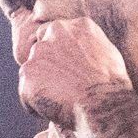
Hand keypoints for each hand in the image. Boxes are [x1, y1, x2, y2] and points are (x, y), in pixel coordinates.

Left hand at [16, 15, 133, 129]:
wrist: (102, 104)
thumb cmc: (111, 86)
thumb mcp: (108, 54)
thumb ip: (88, 47)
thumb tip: (82, 54)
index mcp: (76, 26)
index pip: (56, 34)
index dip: (59, 55)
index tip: (66, 71)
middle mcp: (55, 32)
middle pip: (41, 50)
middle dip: (47, 68)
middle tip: (62, 88)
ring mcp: (39, 52)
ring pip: (32, 72)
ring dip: (41, 86)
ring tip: (61, 101)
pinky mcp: (27, 72)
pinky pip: (25, 93)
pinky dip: (35, 104)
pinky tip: (53, 111)